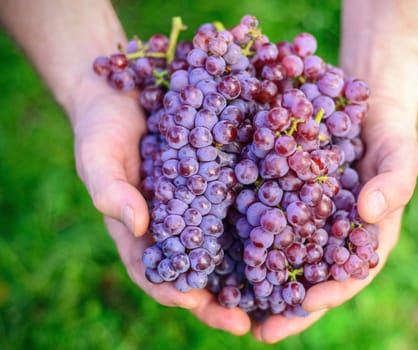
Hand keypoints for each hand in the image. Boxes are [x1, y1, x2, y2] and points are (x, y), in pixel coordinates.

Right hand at [71, 75, 250, 334]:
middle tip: (243, 323)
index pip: (155, 272)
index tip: (193, 302)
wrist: (127, 94)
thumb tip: (137, 224)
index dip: (172, 291)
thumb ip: (110, 190)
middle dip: (216, 299)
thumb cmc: (104, 128)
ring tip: (272, 295)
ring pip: (223, 247)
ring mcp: (200, 205)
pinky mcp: (222, 179)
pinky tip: (282, 235)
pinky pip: (240, 206)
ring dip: (245, 272)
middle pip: (197, 270)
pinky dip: (258, 226)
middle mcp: (175, 225)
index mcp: (140, 232)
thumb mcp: (99, 155)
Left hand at [251, 100, 417, 342]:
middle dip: (286, 303)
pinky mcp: (280, 191)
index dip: (329, 294)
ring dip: (260, 277)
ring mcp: (302, 214)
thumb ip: (395, 182)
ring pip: (281, 252)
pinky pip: (263, 214)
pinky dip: (248, 232)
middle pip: (308, 275)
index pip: (346, 275)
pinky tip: (223, 247)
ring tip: (233, 303)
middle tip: (260, 331)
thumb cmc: (387, 134)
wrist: (360, 99)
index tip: (305, 306)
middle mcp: (328, 232)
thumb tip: (368, 210)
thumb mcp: (400, 154)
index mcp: (361, 237)